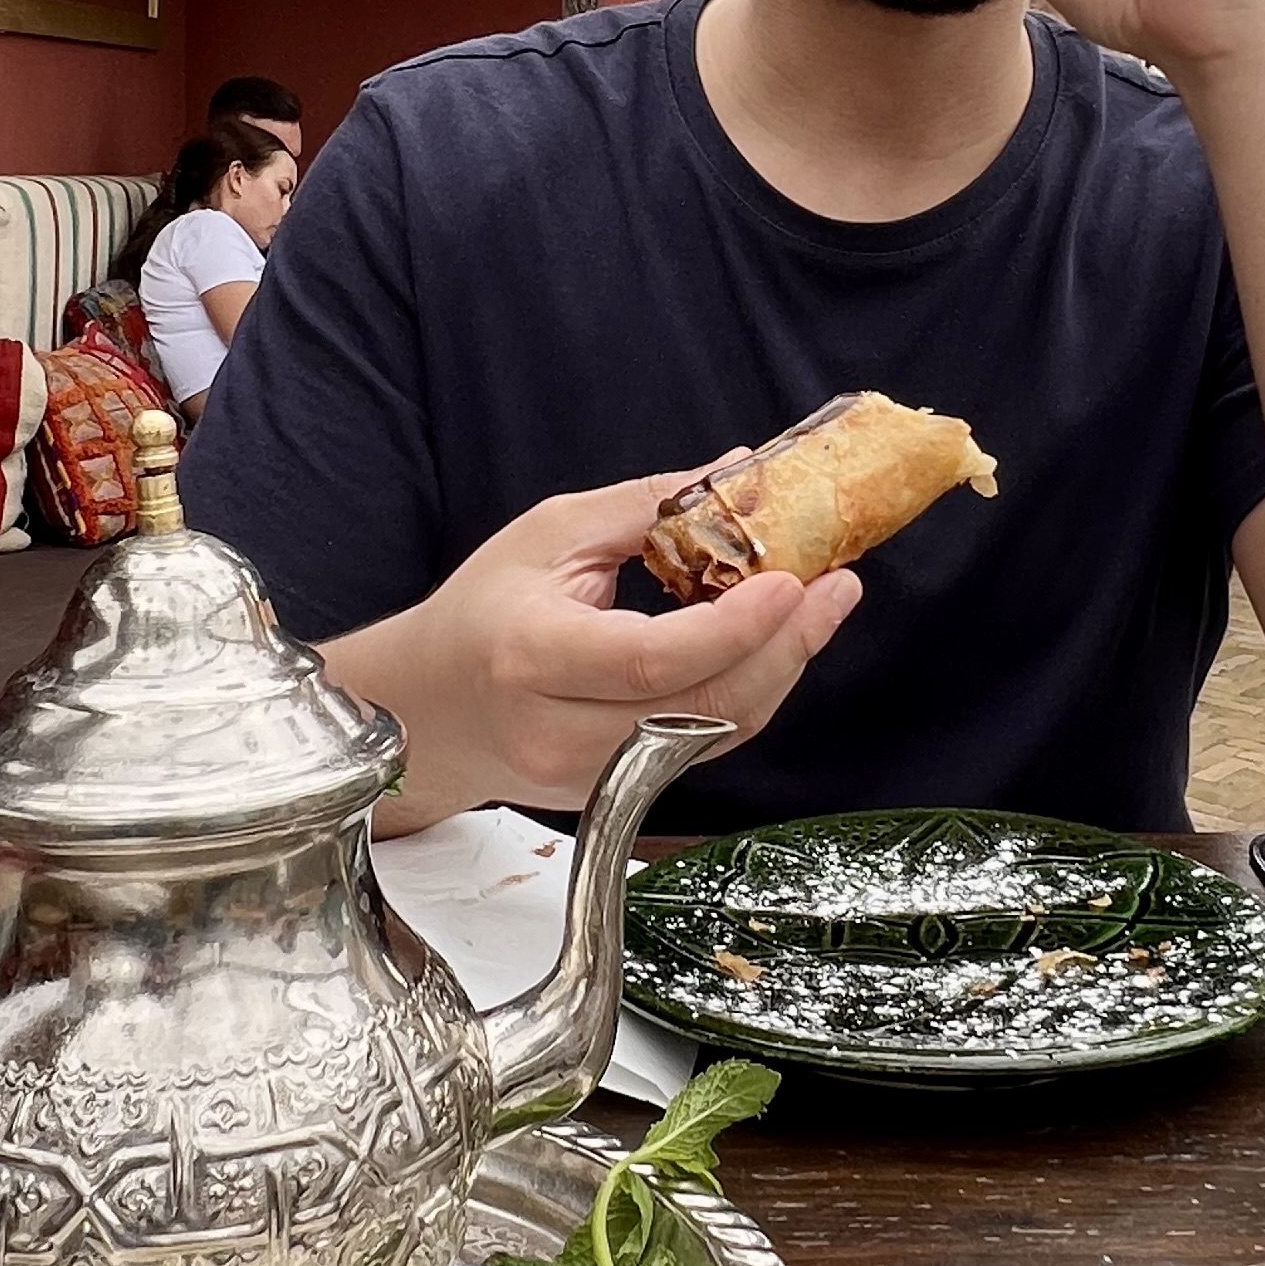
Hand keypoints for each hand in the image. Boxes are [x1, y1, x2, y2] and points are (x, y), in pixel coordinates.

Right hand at [330, 471, 858, 825]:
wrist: (429, 708)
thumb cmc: (481, 611)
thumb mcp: (548, 534)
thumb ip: (645, 508)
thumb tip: (739, 472)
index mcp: (529, 657)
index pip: (647, 661)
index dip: (731, 628)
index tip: (790, 581)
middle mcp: (558, 732)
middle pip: (697, 707)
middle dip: (784, 647)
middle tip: (836, 587)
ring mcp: (590, 777)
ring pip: (712, 734)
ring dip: (779, 671)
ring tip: (822, 607)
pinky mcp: (617, 792)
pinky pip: (702, 747)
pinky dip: (749, 694)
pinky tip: (777, 646)